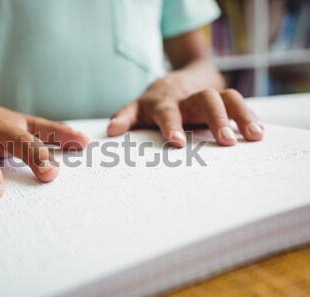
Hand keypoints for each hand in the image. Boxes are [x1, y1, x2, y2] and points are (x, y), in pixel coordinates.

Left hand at [107, 76, 263, 146]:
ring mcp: (207, 95)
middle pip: (204, 100)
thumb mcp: (138, 108)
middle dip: (215, 119)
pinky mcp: (223, 97)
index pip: (167, 112)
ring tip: (253, 136)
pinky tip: (259, 133)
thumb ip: (125, 117)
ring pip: (227, 97)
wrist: (178, 80)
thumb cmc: (155, 103)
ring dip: (240, 116)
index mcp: (163, 102)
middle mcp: (187, 97)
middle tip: (226, 141)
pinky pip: (239, 102)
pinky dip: (249, 116)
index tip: (177, 142)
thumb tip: (111, 132)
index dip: (171, 125)